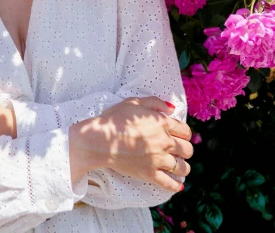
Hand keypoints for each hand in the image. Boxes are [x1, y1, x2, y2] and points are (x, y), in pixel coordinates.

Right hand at [73, 96, 193, 192]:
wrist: (101, 140)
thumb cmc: (115, 118)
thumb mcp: (134, 102)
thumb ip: (155, 102)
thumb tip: (172, 108)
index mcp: (162, 123)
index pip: (186, 131)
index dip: (184, 132)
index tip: (180, 135)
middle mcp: (164, 142)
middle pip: (187, 149)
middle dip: (185, 149)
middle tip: (178, 149)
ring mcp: (158, 159)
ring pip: (182, 167)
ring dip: (183, 166)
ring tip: (178, 165)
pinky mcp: (150, 174)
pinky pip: (169, 183)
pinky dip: (176, 185)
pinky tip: (178, 184)